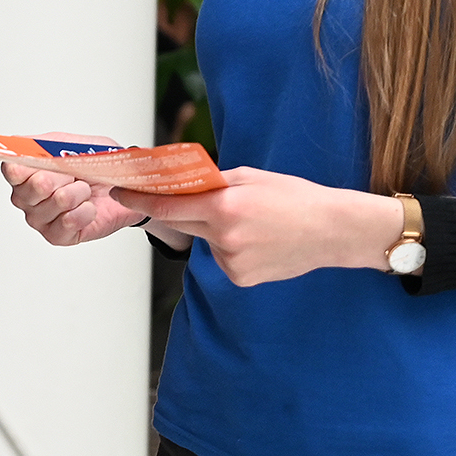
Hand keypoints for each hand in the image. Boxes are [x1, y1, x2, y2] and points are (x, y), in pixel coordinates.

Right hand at [1, 132, 145, 246]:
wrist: (121, 186)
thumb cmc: (95, 166)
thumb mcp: (74, 144)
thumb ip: (49, 146)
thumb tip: (29, 150)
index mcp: (24, 171)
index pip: (11, 168)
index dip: (33, 164)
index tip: (51, 160)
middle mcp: (26, 196)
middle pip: (36, 185)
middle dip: (65, 177)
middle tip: (74, 176)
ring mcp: (38, 218)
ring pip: (58, 201)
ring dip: (80, 193)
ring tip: (84, 192)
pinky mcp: (55, 236)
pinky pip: (69, 221)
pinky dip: (86, 211)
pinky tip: (87, 208)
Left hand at [112, 168, 402, 285]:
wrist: (335, 231)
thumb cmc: (297, 198)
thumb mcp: (251, 178)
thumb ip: (213, 182)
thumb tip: (181, 184)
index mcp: (225, 206)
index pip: (167, 205)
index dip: (138, 200)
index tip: (119, 193)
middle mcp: (224, 236)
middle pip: (182, 222)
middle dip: (177, 210)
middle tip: (178, 199)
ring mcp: (232, 261)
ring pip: (205, 241)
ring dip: (213, 230)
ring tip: (252, 223)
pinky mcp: (241, 278)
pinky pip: (222, 258)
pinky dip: (230, 248)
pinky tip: (258, 241)